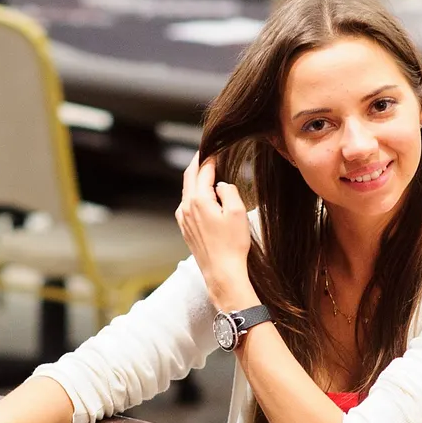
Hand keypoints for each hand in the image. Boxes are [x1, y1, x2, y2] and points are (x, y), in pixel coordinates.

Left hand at [175, 155, 255, 311]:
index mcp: (198, 200)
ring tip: (205, 171)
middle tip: (205, 153)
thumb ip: (228, 191)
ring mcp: (184, 219)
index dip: (210, 158)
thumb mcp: (238, 212)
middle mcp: (186, 207)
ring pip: (187, 191)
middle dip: (198, 163)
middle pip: (189, 177)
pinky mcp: (186, 229)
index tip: (216, 149)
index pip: (203, 171)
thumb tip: (220, 184)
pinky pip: (186, 205)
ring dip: (195, 179)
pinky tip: (201, 196)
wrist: (222, 273)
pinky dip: (193, 194)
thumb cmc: (232, 245)